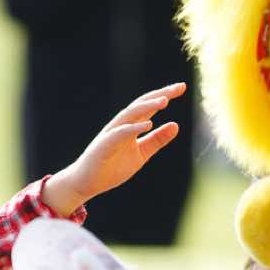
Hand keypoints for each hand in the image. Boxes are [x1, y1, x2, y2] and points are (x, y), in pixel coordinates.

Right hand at [42, 83, 184, 215]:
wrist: (87, 183)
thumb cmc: (112, 167)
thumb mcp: (141, 154)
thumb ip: (157, 140)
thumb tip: (176, 125)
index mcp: (130, 125)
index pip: (149, 106)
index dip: (165, 95)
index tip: (182, 87)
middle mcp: (121, 125)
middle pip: (141, 104)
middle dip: (159, 94)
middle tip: (178, 88)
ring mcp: (111, 134)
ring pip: (130, 115)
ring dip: (147, 106)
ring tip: (164, 101)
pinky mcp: (103, 146)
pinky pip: (119, 134)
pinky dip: (132, 128)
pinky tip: (147, 124)